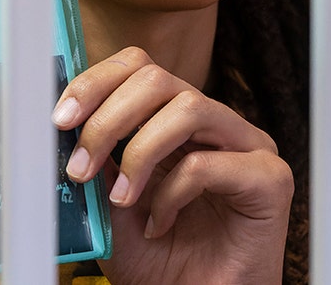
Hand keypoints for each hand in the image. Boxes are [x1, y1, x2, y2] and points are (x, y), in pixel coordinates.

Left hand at [52, 48, 292, 284]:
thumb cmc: (159, 261)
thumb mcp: (108, 205)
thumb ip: (95, 162)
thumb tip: (62, 126)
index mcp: (176, 121)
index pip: (139, 69)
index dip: (96, 83)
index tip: (61, 120)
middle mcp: (214, 124)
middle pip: (159, 78)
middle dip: (108, 118)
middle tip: (80, 167)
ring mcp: (247, 146)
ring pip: (188, 107)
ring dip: (139, 152)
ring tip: (120, 198)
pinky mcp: (269, 178)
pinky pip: (208, 164)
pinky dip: (171, 194)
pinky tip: (161, 224)